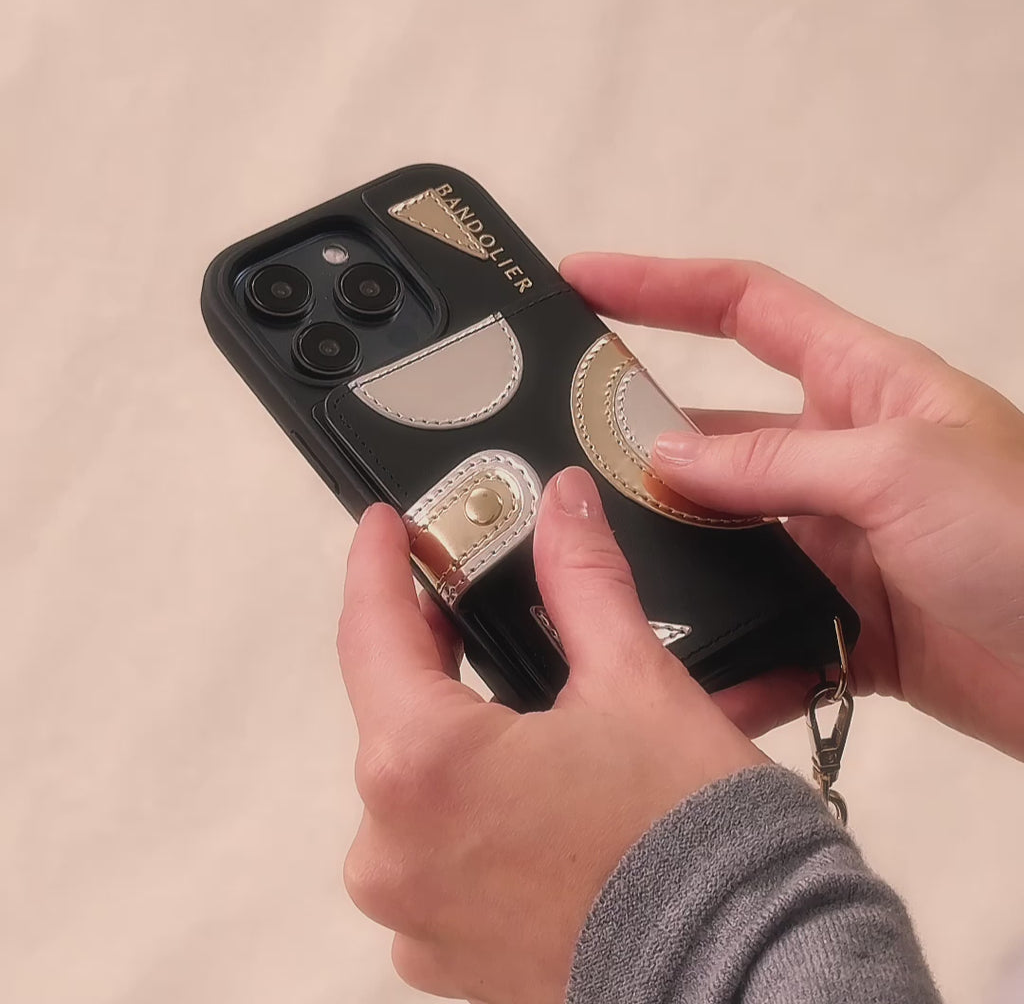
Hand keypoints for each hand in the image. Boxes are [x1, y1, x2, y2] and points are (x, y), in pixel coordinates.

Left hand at [338, 469, 764, 1002]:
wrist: (745, 976)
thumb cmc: (689, 841)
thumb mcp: (633, 684)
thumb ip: (582, 582)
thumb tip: (564, 506)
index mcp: (423, 768)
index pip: (370, 633)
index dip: (374, 565)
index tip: (380, 528)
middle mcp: (394, 849)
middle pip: (392, 710)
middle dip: (428, 648)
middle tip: (460, 602)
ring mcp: (413, 912)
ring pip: (415, 783)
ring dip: (454, 732)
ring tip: (509, 695)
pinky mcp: (444, 954)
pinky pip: (436, 852)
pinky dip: (471, 808)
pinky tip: (524, 784)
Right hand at [561, 254, 1023, 758]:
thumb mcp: (900, 470)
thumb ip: (776, 464)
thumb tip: (666, 460)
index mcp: (866, 386)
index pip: (746, 307)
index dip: (662, 286)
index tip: (583, 281)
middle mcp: (843, 457)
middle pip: (718, 434)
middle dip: (644, 446)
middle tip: (564, 467)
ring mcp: (840, 541)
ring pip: (729, 540)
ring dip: (679, 561)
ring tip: (607, 579)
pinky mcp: (844, 622)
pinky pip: (767, 630)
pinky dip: (732, 653)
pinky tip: (688, 675)